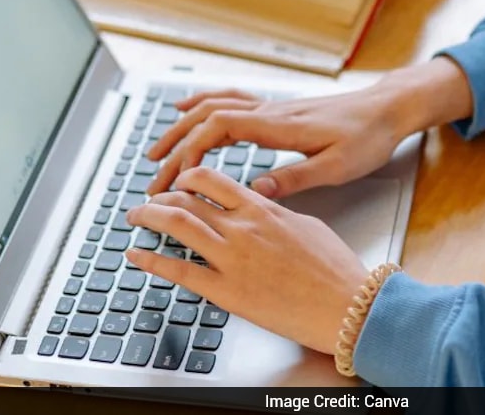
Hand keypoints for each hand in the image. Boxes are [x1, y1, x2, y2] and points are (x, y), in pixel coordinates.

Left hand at [124, 168, 367, 353]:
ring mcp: (232, 259)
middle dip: (160, 197)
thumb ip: (277, 214)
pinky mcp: (227, 291)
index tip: (177, 182)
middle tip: (147, 201)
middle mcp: (243, 228)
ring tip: (135, 218)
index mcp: (263, 209)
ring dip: (149, 218)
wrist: (349, 305)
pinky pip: (180, 271)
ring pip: (177, 226)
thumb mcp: (308, 225)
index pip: (212, 180)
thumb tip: (263, 208)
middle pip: (187, 200)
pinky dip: (152, 261)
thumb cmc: (337, 269)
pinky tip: (136, 255)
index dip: (187, 178)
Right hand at [145, 86, 406, 199]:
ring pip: (212, 107)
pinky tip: (186, 109)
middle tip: (154, 176)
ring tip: (157, 150)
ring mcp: (270, 108)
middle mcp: (269, 112)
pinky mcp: (276, 111)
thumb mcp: (338, 166)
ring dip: (180, 127)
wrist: (387, 109)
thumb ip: (297, 177)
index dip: (191, 150)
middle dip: (175, 146)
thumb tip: (257, 190)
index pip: (219, 128)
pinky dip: (200, 104)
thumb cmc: (368, 137)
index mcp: (279, 126)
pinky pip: (228, 100)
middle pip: (206, 119)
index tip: (177, 177)